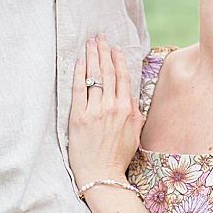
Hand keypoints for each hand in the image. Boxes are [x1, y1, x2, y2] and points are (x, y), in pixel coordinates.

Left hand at [68, 35, 142, 188]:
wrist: (101, 176)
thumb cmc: (117, 158)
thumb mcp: (134, 135)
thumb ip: (134, 115)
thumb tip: (131, 99)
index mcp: (127, 110)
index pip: (123, 78)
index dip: (118, 60)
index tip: (114, 48)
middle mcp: (112, 107)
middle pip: (108, 72)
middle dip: (103, 51)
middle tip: (99, 37)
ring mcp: (95, 111)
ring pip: (94, 76)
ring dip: (91, 56)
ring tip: (89, 43)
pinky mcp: (79, 117)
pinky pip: (78, 88)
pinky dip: (78, 72)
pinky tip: (78, 61)